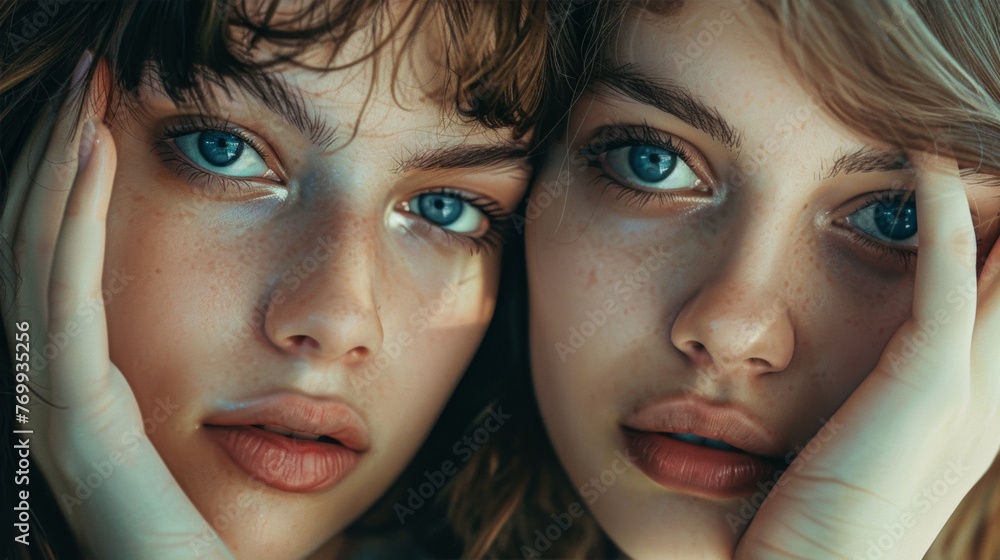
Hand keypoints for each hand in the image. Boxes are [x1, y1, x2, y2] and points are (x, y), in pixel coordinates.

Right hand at [2, 55, 233, 558]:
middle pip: (34, 244)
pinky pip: (66, 298)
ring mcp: (53, 398)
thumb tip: (227, 327)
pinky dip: (73, 221)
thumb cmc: (202, 520)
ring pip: (39, 256)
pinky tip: (93, 156)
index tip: (97, 118)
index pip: (56, 261)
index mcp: (76, 380)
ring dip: (60, 168)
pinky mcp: (76, 413)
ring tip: (84, 98)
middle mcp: (48, 381)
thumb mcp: (193, 425)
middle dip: (54, 157)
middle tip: (82, 84)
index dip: (66, 185)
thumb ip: (181, 372)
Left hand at [735, 152, 999, 558]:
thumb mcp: (851, 451)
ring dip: (993, 198)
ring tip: (972, 135)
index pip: (999, 301)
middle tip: (987, 139)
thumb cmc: (812, 531)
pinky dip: (943, 215)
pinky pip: (949, 277)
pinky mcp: (930, 391)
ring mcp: (968, 395)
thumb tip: (833, 366)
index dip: (996, 242)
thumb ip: (863, 403)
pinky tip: (926, 161)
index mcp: (970, 412)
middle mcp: (990, 399)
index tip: (979, 183)